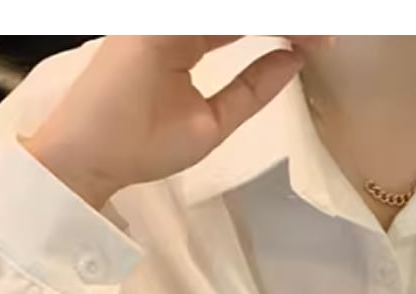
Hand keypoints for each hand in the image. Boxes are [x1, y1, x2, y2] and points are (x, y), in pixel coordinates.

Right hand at [24, 35, 330, 208]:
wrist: (89, 157)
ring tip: (311, 28)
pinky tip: (280, 28)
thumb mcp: (213, 122)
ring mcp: (160, 22)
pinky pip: (207, 19)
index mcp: (182, 42)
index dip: (283, 28)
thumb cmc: (141, 146)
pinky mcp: (151, 26)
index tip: (322, 37)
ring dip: (271, 19)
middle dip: (286, 20)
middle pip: (236, 15)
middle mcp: (171, 23)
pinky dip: (245, 23)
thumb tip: (292, 61)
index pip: (240, 23)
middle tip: (326, 29)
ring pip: (224, 15)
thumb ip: (249, 90)